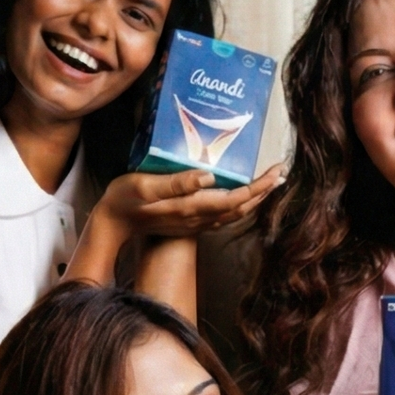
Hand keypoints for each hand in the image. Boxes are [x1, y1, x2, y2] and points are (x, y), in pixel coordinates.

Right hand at [97, 163, 285, 237]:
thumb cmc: (125, 199)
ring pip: (234, 214)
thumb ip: (177, 184)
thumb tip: (208, 177)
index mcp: (192, 207)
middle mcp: (198, 217)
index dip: (259, 186)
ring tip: (268, 184)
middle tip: (281, 173)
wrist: (113, 223)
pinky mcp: (189, 221)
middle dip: (263, 191)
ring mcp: (194, 222)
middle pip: (241, 207)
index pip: (235, 198)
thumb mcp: (146, 186)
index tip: (276, 171)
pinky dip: (238, 204)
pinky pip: (222, 215)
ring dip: (254, 199)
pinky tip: (240, 194)